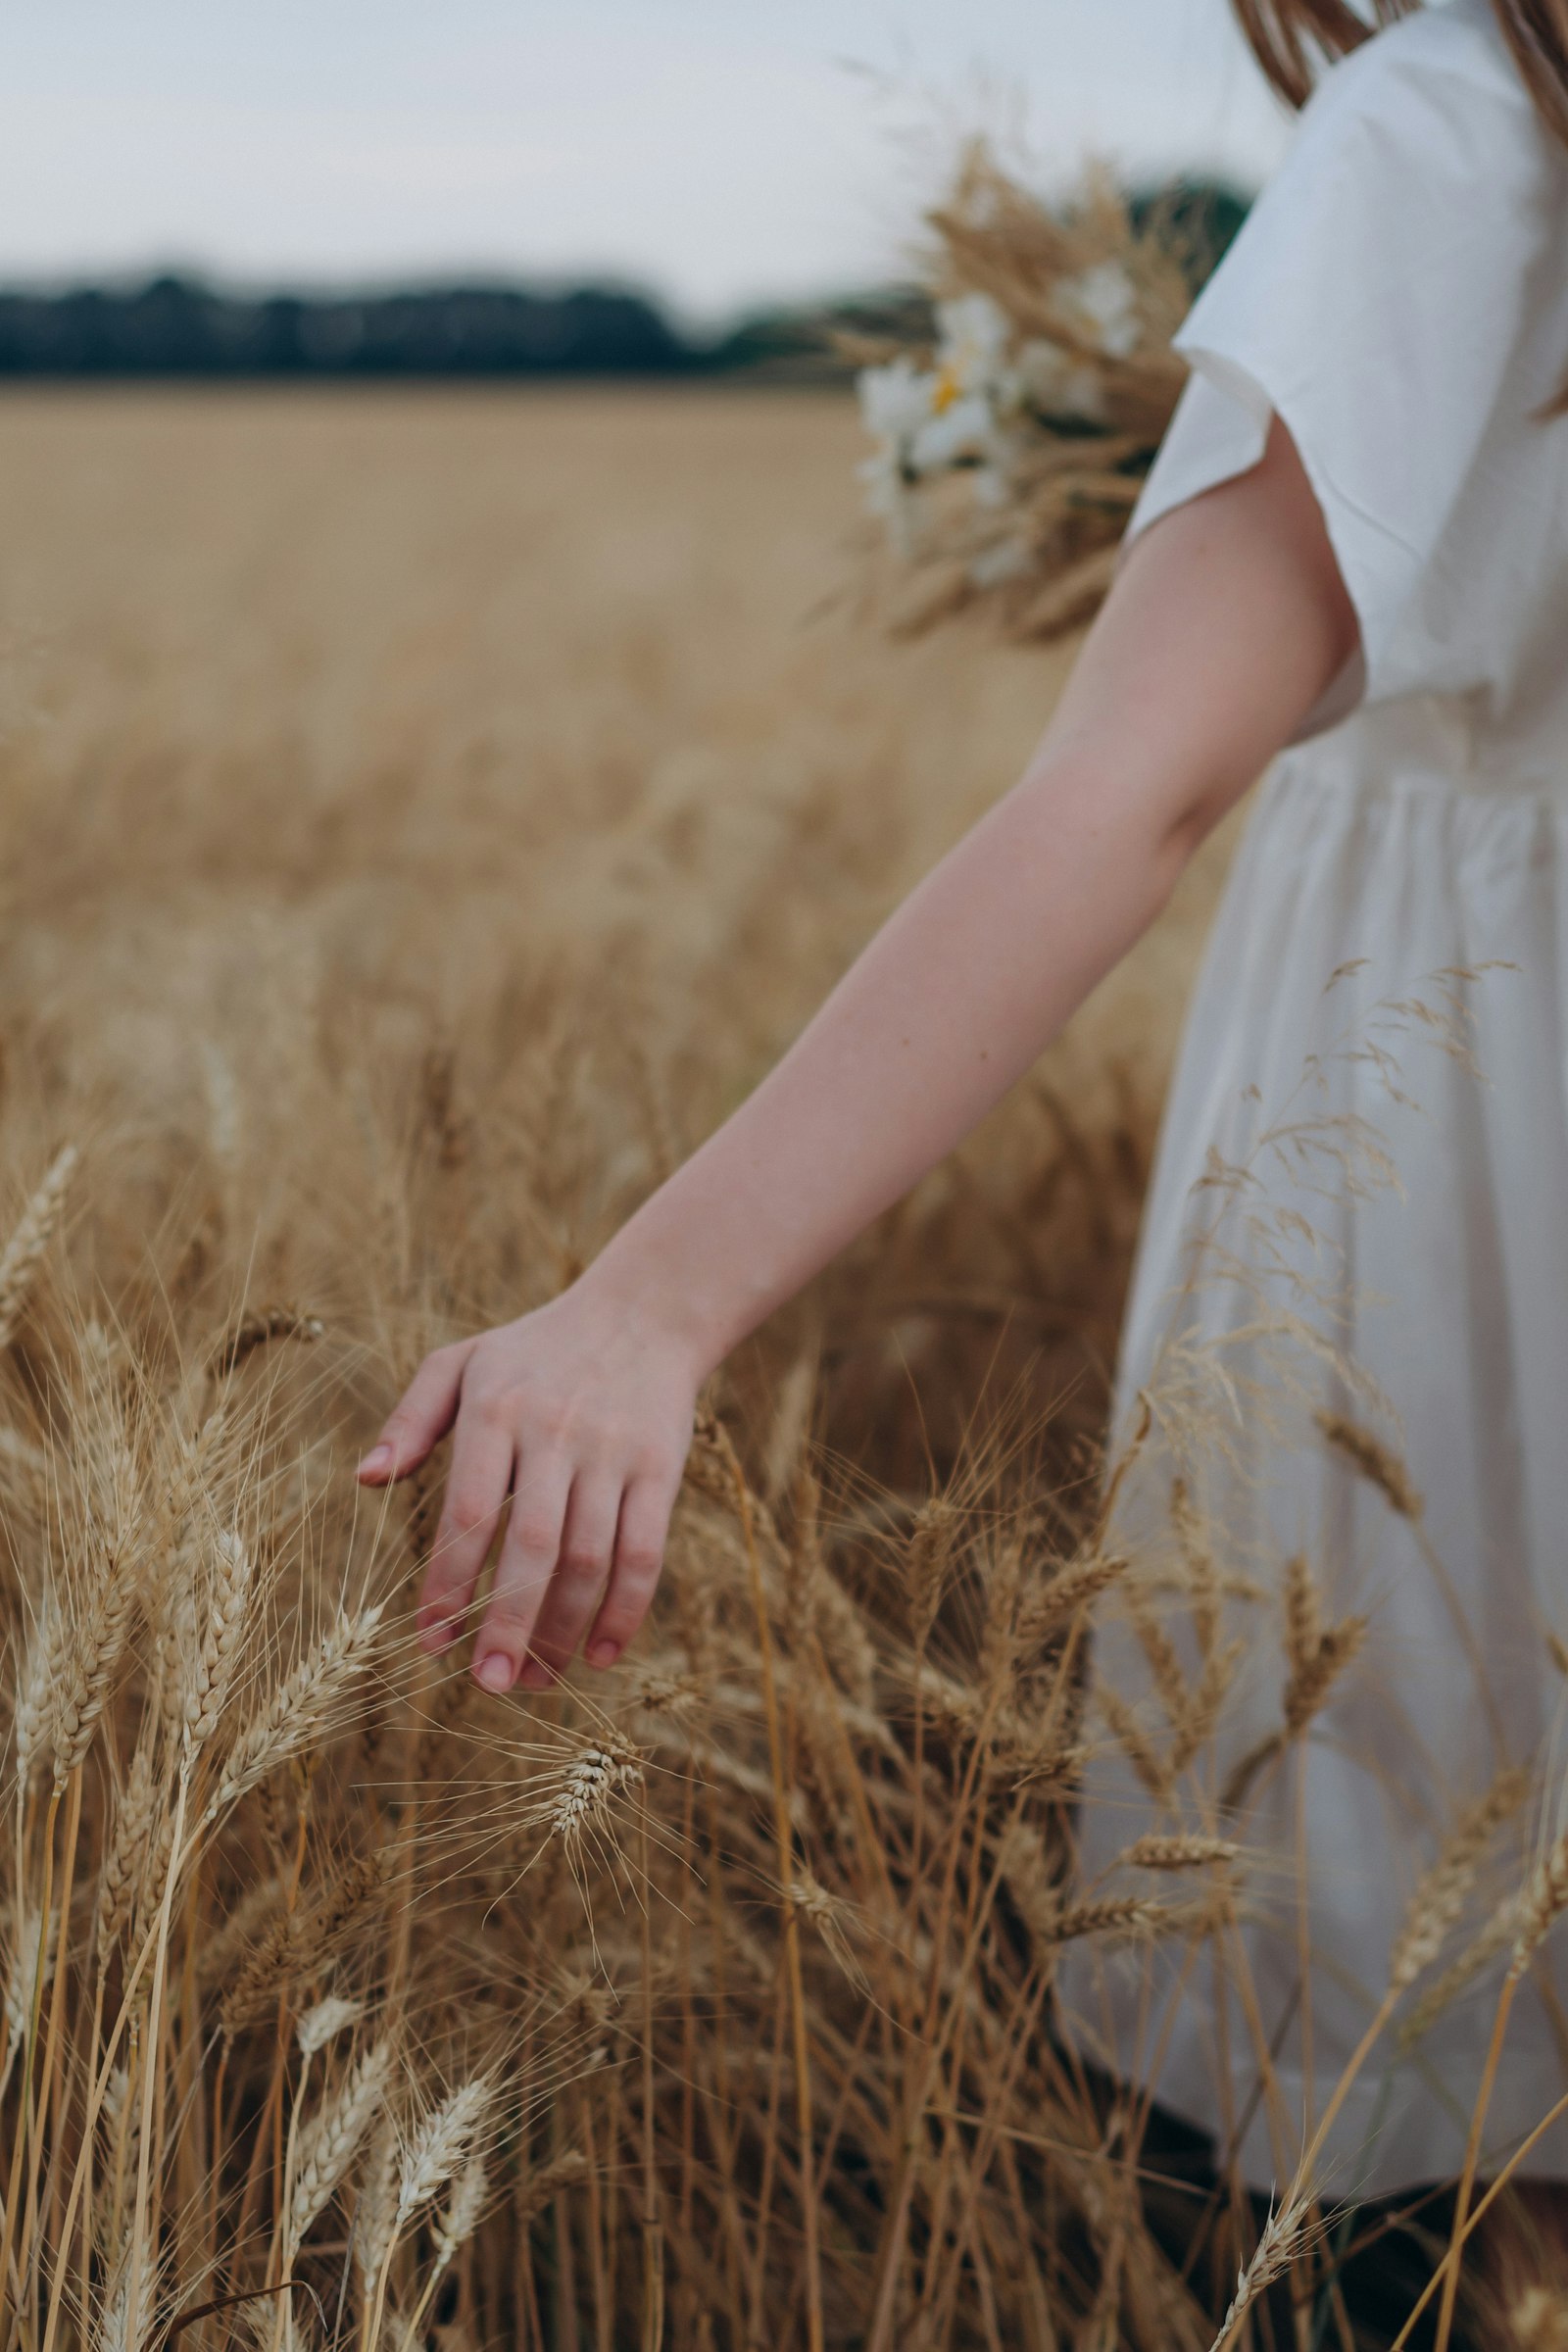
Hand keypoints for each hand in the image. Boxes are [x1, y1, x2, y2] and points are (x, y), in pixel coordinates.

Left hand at [356, 1283, 703, 1692]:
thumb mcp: (462, 1362)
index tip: (431, 1642)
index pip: (470, 1512)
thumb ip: (410, 1419)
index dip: (450, 1583)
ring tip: (536, 1679)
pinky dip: (625, 1610)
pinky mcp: (660, 1469)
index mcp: (497, 1409)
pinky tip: (600, 1653)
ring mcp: (613, 1453)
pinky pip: (645, 1552)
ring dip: (564, 1631)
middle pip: (534, 1547)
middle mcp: (557, 1432)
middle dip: (509, 1624)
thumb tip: (366, 1480)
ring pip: (591, 1559)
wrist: (644, 1312)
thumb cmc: (536, 1349)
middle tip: (487, 1684)